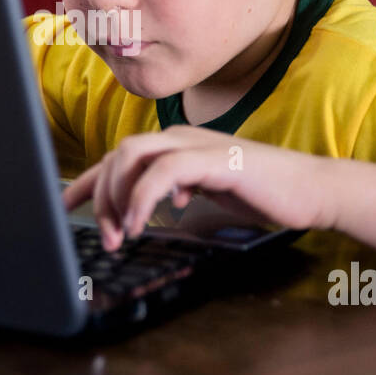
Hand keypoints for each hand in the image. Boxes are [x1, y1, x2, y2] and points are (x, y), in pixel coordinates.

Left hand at [60, 125, 331, 250]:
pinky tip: (140, 224)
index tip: (64, 205)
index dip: (87, 181)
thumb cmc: (262, 191)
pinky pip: (163, 171)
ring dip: (117, 196)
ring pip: (132, 155)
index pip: (118, 158)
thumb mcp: (206, 191)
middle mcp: (180, 138)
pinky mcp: (214, 159)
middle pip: (118, 155)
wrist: (311, 189)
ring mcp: (197, 145)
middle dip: (101, 195)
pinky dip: (143, 197)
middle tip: (107, 236)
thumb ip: (175, 191)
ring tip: (121, 233)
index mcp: (176, 147)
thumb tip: (144, 207)